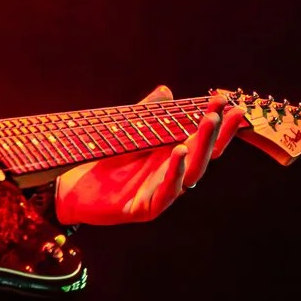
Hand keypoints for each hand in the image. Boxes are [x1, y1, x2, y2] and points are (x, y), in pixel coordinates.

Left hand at [53, 87, 239, 223]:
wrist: (74, 191)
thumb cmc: (105, 162)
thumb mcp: (127, 133)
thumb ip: (147, 115)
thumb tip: (167, 91)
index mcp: (171, 157)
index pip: (200, 138)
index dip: (214, 120)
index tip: (225, 98)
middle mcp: (172, 176)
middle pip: (203, 154)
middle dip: (216, 130)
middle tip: (226, 109)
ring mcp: (162, 193)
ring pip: (191, 172)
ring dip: (202, 146)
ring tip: (208, 123)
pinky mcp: (146, 208)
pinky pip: (166, 192)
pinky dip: (175, 172)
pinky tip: (180, 152)